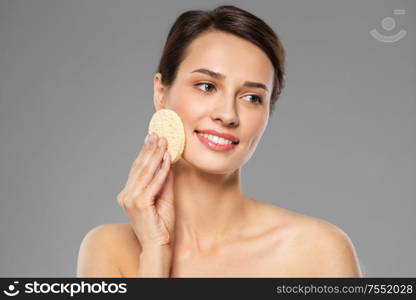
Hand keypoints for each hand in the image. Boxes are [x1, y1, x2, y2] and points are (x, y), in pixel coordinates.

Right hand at [117, 133, 174, 248]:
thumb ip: (163, 181)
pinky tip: (167, 158)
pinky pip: (154, 182)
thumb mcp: (163, 198)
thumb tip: (168, 162)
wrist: (158, 245)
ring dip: (156, 154)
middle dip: (150, 149)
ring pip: (145, 171)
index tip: (151, 138)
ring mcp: (131, 199)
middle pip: (139, 167)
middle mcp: (126, 195)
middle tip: (158, 134)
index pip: (137, 169)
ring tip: (163, 141)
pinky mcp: (140, 203)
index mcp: (127, 194)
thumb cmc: (161, 225)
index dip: (144, 152)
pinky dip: (162, 169)